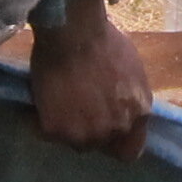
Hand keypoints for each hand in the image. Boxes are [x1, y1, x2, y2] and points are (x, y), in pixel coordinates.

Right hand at [29, 0, 151, 161]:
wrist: (73, 31)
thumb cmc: (104, 41)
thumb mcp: (133, 71)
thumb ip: (130, 97)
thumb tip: (121, 107)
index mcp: (138, 115)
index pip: (129, 151)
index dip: (116, 142)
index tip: (105, 131)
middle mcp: (114, 130)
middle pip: (99, 144)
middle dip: (90, 130)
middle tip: (78, 107)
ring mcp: (84, 133)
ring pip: (74, 142)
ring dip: (67, 127)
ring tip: (60, 102)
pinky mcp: (55, 130)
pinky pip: (48, 133)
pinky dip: (44, 120)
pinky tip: (44, 100)